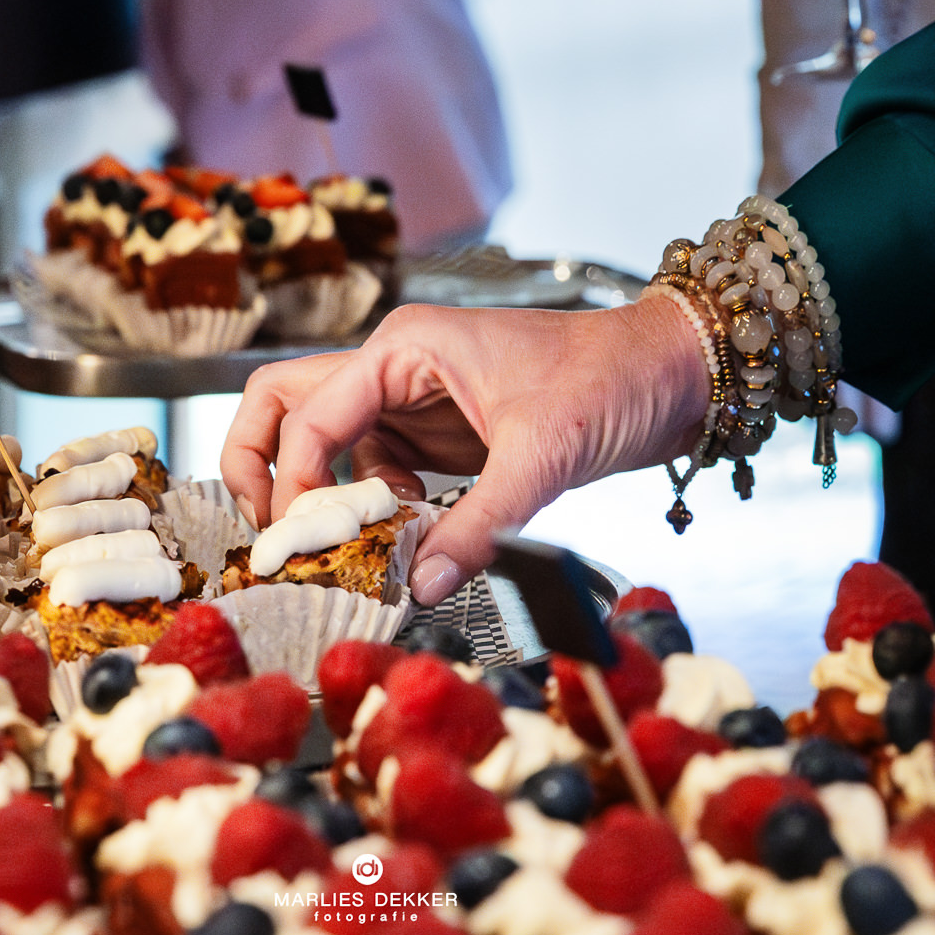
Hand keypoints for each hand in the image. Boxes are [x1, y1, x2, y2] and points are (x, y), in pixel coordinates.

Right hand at [221, 295, 709, 604]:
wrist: (672, 375)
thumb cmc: (612, 380)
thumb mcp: (543, 455)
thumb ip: (478, 525)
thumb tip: (421, 587)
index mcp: (405, 348)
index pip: (308, 414)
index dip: (291, 481)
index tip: (296, 543)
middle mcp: (395, 368)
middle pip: (285, 405)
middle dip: (262, 465)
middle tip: (268, 531)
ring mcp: (412, 400)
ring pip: (329, 444)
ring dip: (325, 498)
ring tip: (342, 553)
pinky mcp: (437, 434)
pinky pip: (377, 471)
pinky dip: (372, 509)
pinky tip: (403, 539)